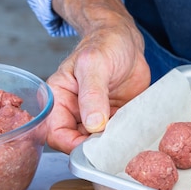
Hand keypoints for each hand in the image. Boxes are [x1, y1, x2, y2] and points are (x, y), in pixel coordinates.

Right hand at [46, 0, 149, 152]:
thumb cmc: (104, 44)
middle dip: (94, 148)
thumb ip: (92, 95)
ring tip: (126, 140)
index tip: (92, 146)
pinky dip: (125, 138)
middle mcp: (75, 112)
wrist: (127, 40)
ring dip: (111, 145)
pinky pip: (117, 136)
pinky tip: (134, 135)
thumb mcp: (94, 65)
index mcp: (59, 100)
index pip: (56, 134)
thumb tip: (92, 125)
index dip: (71, 145)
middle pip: (77, 143)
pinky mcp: (114, 119)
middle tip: (113, 145)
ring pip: (98, 143)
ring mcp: (96, 117)